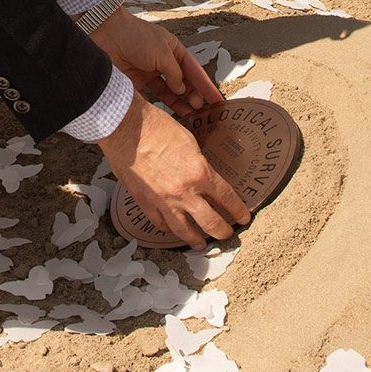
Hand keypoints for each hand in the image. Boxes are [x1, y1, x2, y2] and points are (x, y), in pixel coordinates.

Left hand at [89, 7, 224, 114]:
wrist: (105, 35)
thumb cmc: (135, 37)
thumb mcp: (162, 53)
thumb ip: (174, 73)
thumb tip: (182, 90)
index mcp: (173, 49)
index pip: (194, 70)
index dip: (206, 86)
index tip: (217, 100)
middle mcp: (163, 61)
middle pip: (183, 82)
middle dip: (194, 96)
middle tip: (203, 112)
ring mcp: (150, 72)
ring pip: (170, 91)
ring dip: (181, 103)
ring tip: (191, 117)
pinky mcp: (136, 82)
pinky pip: (153, 96)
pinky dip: (163, 105)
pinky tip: (171, 114)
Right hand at [99, 92, 250, 249]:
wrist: (126, 127)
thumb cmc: (156, 126)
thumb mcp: (190, 141)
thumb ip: (198, 164)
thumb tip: (203, 176)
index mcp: (199, 173)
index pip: (226, 198)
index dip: (238, 210)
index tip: (244, 217)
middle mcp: (184, 192)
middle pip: (210, 222)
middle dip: (222, 232)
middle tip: (227, 235)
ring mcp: (163, 200)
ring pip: (183, 231)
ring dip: (196, 240)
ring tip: (201, 245)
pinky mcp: (144, 201)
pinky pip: (159, 223)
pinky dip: (168, 229)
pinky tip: (172, 231)